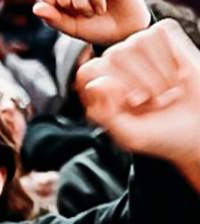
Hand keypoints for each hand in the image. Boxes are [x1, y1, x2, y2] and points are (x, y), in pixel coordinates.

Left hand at [32, 0, 149, 43]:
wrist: (123, 30)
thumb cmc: (95, 29)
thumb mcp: (72, 28)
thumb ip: (54, 19)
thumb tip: (35, 9)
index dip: (53, 0)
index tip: (64, 8)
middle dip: (70, 0)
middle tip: (82, 12)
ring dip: (82, 0)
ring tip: (94, 12)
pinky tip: (100, 7)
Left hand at [76, 20, 199, 188]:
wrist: (199, 127)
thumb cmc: (162, 134)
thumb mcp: (129, 135)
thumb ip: (105, 115)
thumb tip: (95, 84)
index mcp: (99, 90)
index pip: (89, 71)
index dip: (111, 85)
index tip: (130, 103)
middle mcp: (115, 65)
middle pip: (114, 55)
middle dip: (139, 83)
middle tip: (153, 102)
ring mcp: (138, 48)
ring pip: (136, 42)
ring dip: (157, 74)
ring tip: (165, 92)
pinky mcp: (163, 36)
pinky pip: (159, 34)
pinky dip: (171, 58)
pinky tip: (177, 74)